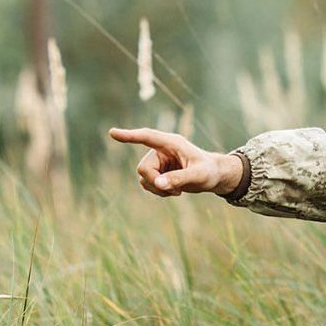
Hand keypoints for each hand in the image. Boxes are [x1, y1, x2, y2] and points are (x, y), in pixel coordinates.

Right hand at [108, 128, 242, 196]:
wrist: (213, 176)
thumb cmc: (210, 171)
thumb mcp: (198, 176)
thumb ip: (179, 178)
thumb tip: (157, 183)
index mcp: (171, 143)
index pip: (147, 137)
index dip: (129, 136)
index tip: (112, 133)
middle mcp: (161, 150)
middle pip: (143, 168)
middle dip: (155, 182)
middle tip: (175, 190)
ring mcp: (158, 161)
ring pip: (143, 178)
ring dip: (158, 189)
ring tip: (177, 191)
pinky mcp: (157, 172)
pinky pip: (147, 184)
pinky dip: (159, 192)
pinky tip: (174, 191)